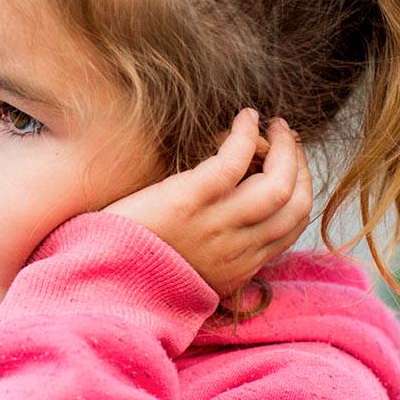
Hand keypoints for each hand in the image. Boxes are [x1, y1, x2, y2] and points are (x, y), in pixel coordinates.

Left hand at [102, 109, 311, 298]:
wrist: (99, 281)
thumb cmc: (135, 267)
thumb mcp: (189, 275)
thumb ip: (216, 257)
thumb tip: (234, 230)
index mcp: (238, 268)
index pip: (291, 229)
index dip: (300, 192)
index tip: (292, 168)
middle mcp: (236, 250)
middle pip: (295, 205)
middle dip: (300, 166)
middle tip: (289, 139)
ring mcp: (215, 225)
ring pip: (278, 184)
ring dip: (284, 148)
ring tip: (275, 125)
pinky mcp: (189, 200)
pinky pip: (234, 162)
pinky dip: (246, 135)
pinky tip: (244, 118)